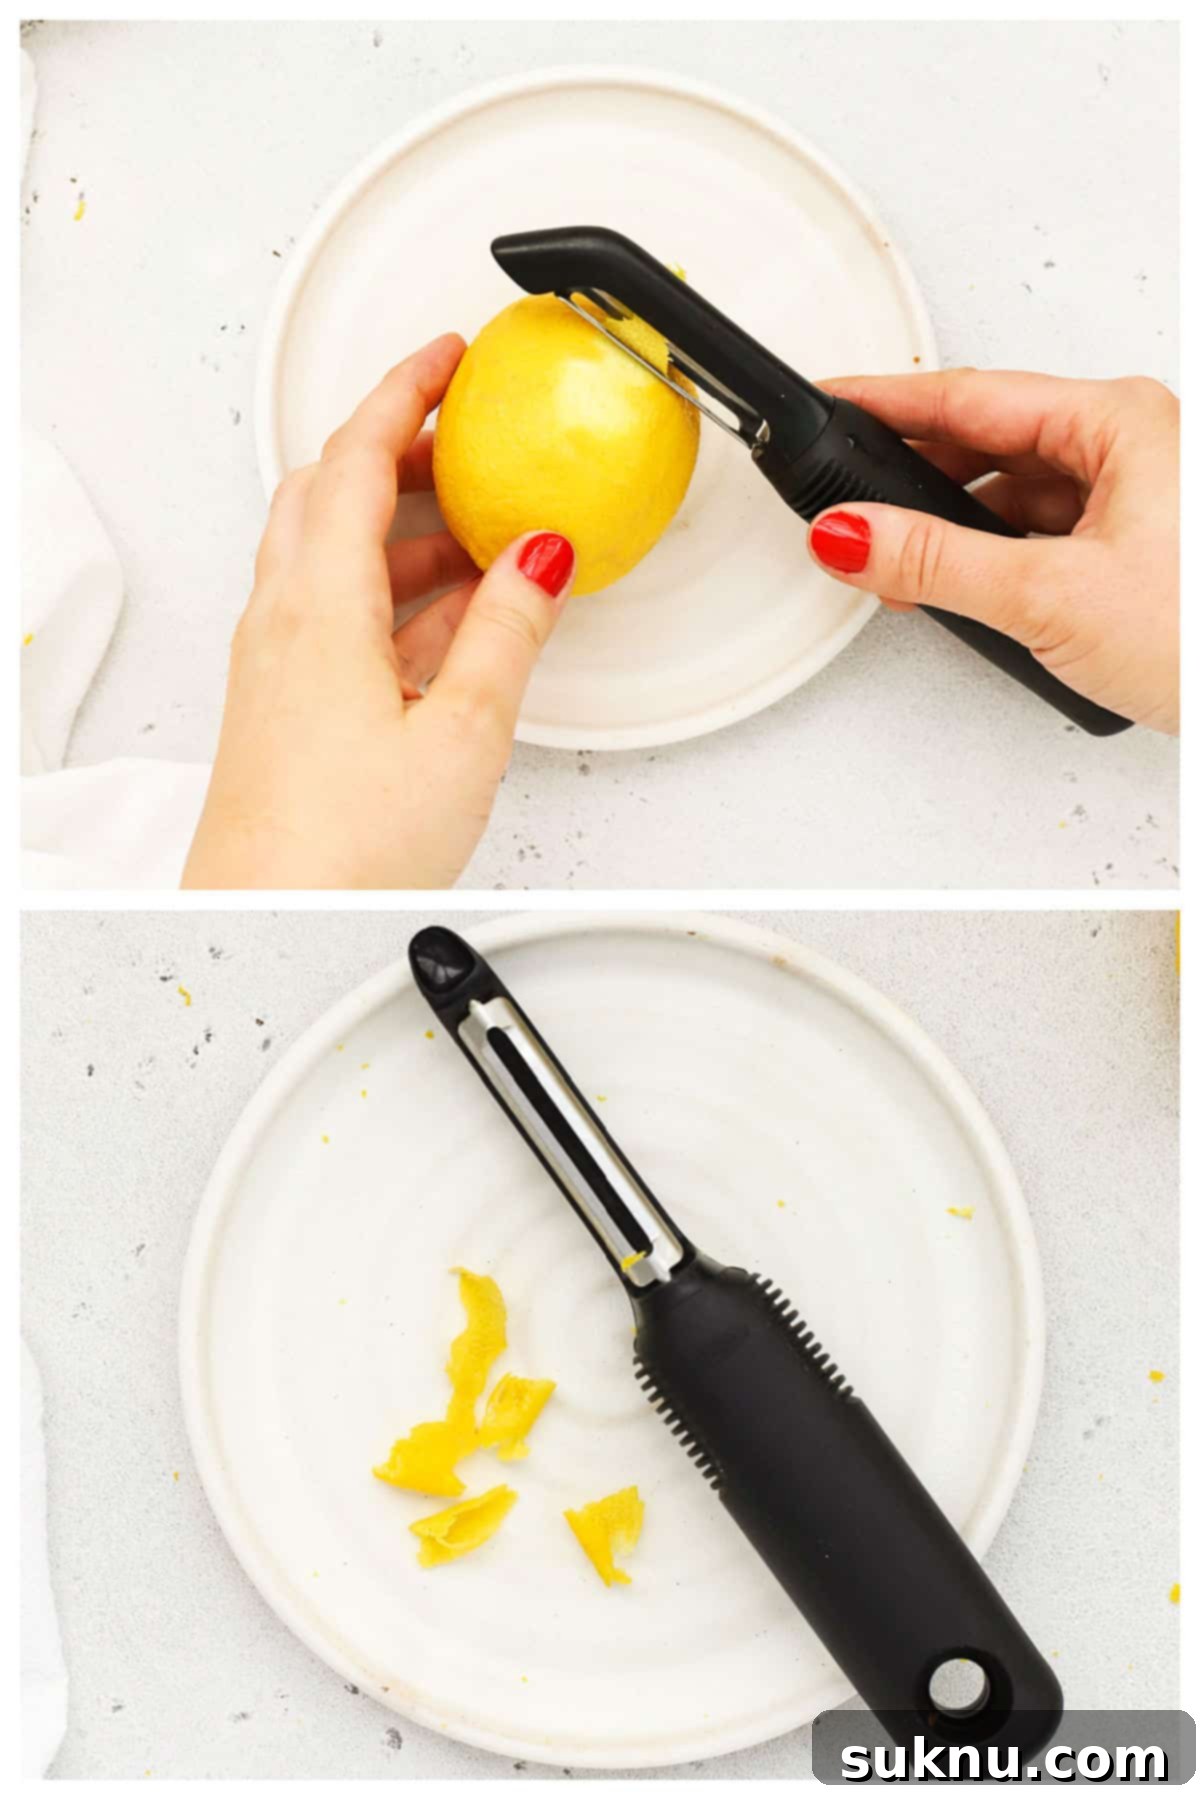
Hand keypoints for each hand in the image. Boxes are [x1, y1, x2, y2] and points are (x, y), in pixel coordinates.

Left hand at [182, 336, 574, 888]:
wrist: (268, 917)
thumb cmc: (341, 850)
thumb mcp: (462, 733)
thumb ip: (507, 634)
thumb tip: (539, 557)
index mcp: (320, 607)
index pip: (357, 457)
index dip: (406, 390)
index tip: (449, 355)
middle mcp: (282, 621)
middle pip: (331, 491)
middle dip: (400, 446)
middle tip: (465, 432)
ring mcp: (276, 661)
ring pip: (332, 551)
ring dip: (401, 523)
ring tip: (480, 530)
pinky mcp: (283, 701)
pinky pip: (333, 609)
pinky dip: (391, 587)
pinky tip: (448, 617)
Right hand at [806, 370, 1178, 732]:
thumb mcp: (1049, 596)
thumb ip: (935, 562)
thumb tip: (853, 534)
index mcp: (1121, 422)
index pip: (971, 395)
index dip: (888, 402)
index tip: (830, 400)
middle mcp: (1134, 447)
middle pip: (991, 443)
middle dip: (917, 482)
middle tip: (848, 505)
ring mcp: (1138, 499)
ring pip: (1016, 495)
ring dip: (956, 532)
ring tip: (907, 573)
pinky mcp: (1137, 551)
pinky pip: (1044, 535)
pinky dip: (996, 561)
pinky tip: (971, 595)